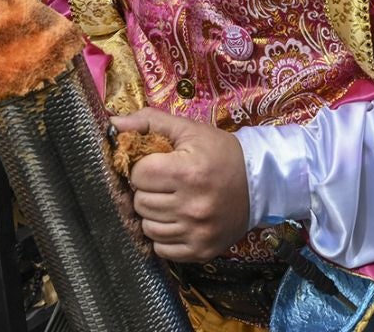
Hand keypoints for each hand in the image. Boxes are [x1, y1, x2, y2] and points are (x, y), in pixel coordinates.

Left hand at [115, 108, 250, 262]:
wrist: (260, 183)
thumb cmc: (221, 153)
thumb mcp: (190, 130)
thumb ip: (149, 122)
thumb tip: (113, 124)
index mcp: (188, 172)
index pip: (138, 174)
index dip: (143, 168)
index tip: (157, 165)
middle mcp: (192, 205)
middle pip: (140, 202)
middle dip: (147, 191)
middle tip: (164, 184)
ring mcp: (197, 232)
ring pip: (148, 228)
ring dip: (153, 214)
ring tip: (171, 202)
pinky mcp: (201, 251)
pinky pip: (162, 249)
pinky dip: (164, 236)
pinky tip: (177, 221)